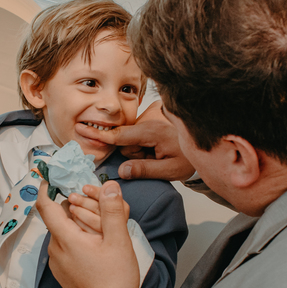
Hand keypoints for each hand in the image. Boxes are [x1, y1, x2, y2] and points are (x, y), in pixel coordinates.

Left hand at [34, 179, 140, 287]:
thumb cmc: (115, 278)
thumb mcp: (118, 240)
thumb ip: (112, 210)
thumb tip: (109, 185)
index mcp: (65, 238)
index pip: (45, 207)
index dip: (45, 190)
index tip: (49, 179)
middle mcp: (55, 249)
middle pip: (59, 219)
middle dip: (73, 209)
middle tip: (96, 208)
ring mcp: (57, 263)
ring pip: (62, 234)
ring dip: (76, 226)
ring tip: (101, 232)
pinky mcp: (62, 274)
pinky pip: (65, 249)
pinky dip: (76, 242)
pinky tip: (96, 249)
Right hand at [73, 101, 194, 180]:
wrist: (205, 139)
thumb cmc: (189, 156)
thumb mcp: (169, 170)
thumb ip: (144, 170)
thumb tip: (122, 171)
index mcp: (152, 132)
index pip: (119, 136)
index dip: (99, 135)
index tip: (82, 129)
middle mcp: (149, 120)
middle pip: (126, 141)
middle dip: (135, 153)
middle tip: (155, 159)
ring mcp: (150, 116)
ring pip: (132, 138)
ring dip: (141, 149)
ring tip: (160, 152)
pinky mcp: (152, 116)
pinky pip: (138, 133)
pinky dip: (145, 142)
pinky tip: (160, 146)